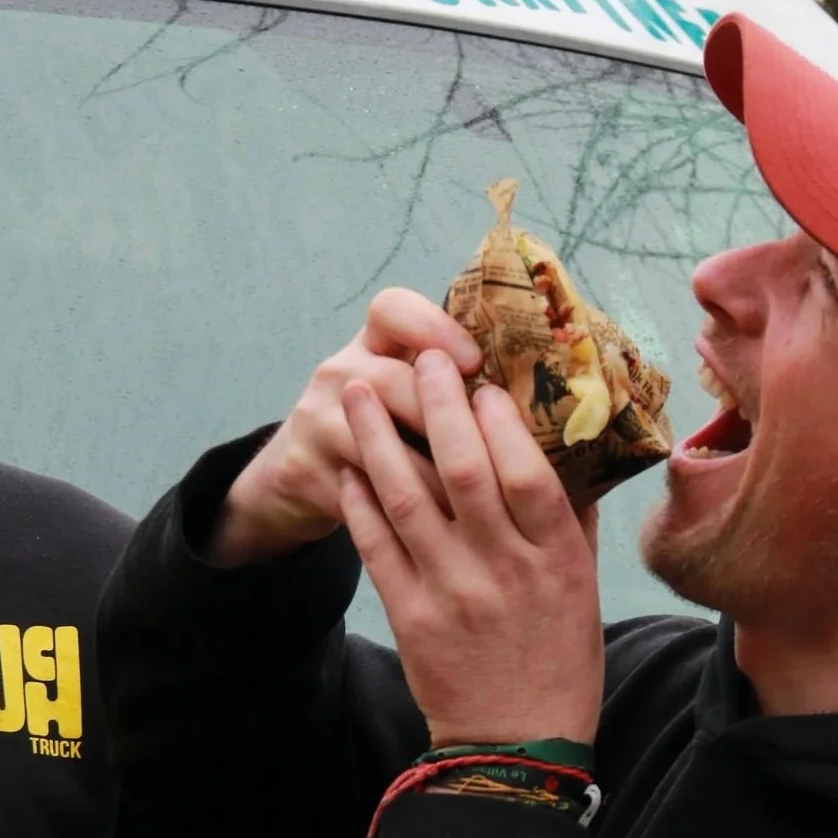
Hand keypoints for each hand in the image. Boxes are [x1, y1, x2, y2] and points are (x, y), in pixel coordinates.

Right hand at [214, 289, 482, 565]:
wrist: (300, 471)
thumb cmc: (384, 426)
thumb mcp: (407, 391)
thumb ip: (454, 386)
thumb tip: (537, 402)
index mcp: (373, 343)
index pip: (392, 309)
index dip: (433, 329)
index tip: (473, 362)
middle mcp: (340, 372)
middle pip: (396, 382)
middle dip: (449, 420)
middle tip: (492, 451)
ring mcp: (317, 420)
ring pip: (384, 446)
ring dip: (438, 477)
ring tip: (484, 502)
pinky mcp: (305, 470)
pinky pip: (366, 493)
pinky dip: (409, 512)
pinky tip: (446, 528)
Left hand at [340, 351, 603, 746]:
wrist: (515, 745)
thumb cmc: (558, 660)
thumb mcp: (583, 587)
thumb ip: (571, 520)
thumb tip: (564, 447)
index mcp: (555, 558)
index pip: (526, 471)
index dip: (500, 419)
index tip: (480, 380)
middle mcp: (504, 569)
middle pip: (464, 470)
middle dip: (437, 405)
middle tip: (420, 360)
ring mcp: (451, 591)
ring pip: (408, 496)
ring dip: (379, 437)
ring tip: (361, 391)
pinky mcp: (409, 615)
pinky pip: (376, 545)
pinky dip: (359, 500)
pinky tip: (350, 465)